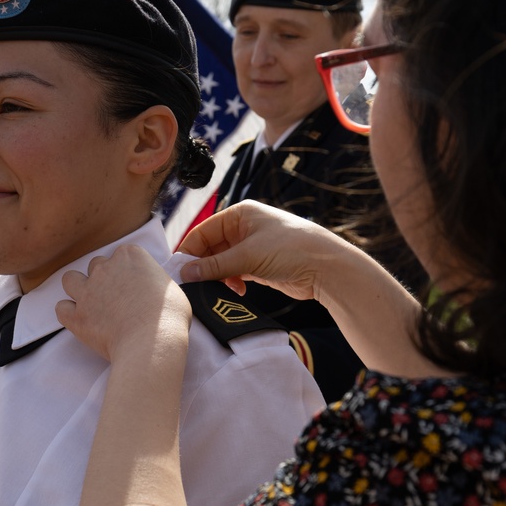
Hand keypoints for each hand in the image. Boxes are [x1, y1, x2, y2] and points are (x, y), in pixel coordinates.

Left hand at [56, 245, 190, 362]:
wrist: (151, 343)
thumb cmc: (168, 317)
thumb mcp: (171, 288)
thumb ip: (154, 280)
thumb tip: (151, 287)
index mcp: (130, 256)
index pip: (122, 254)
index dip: (127, 270)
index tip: (133, 284)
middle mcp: (105, 268)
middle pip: (97, 265)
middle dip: (104, 279)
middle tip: (116, 298)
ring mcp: (88, 290)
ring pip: (70, 279)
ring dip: (78, 289)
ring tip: (91, 303)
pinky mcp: (77, 315)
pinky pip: (61, 308)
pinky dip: (68, 313)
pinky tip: (80, 320)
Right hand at [178, 200, 347, 301]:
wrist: (327, 268)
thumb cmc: (291, 250)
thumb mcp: (248, 256)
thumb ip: (215, 266)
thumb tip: (185, 274)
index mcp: (239, 215)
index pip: (203, 231)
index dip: (189, 251)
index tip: (179, 272)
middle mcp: (243, 228)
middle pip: (210, 248)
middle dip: (204, 267)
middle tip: (195, 286)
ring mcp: (251, 247)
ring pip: (221, 263)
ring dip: (217, 277)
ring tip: (219, 290)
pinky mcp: (258, 265)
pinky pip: (234, 273)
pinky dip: (230, 283)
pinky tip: (237, 291)